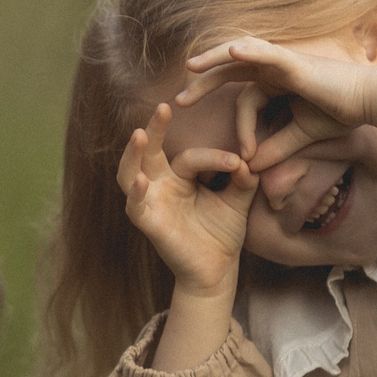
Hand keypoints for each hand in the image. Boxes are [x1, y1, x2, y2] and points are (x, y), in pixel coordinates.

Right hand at [120, 102, 253, 296]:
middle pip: (149, 151)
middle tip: (164, 106)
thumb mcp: (238, 200)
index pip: (191, 156)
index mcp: (180, 176)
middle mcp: (160, 185)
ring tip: (139, 135)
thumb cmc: (222, 233)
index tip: (241, 163)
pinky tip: (140, 180)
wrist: (218, 270)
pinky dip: (135, 193)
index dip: (215, 157)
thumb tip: (248, 160)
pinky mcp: (148, 224)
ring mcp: (151, 203)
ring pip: (129, 173)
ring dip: (133, 154)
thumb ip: (244, 178)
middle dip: (154, 129)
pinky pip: (135, 207)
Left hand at [175, 36, 376, 171]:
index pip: (245, 100)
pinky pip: (267, 53)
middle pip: (231, 69)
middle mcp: (275, 68)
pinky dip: (249, 51)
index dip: (241, 128)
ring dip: (215, 60)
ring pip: (241, 54)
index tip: (244, 157)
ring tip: (191, 68)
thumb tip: (252, 168)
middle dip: (204, 82)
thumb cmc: (341, 114)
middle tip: (180, 100)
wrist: (371, 103)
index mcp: (276, 83)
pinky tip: (231, 52)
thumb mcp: (301, 136)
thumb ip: (276, 148)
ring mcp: (284, 61)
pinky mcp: (296, 62)